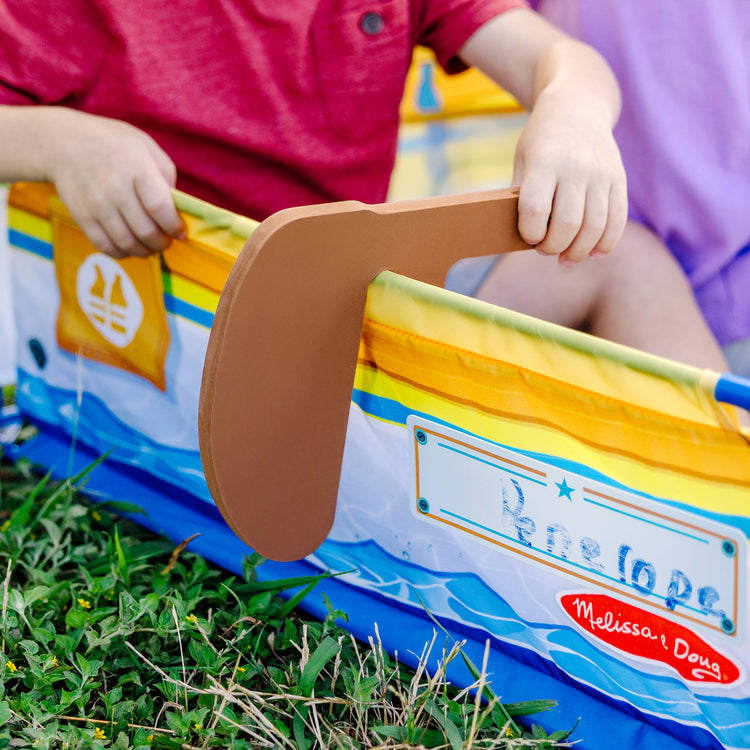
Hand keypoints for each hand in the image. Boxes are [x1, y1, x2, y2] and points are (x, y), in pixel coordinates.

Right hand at [46, 109, 185, 257]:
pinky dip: (122, 253)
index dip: (174, 226)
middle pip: (146, 231)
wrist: (65, 142)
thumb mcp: (146, 148)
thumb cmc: (114, 145)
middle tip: (166, 241)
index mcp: (137, 168)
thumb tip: (175, 209)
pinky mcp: (82, 216)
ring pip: (127, 243)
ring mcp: (97, 204)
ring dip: (145, 252)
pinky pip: (106, 246)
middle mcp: (116, 188)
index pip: (159, 207)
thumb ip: (165, 177)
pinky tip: (130, 247)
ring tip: (150, 247)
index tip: (180, 231)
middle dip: (162, 243)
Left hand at [514, 89, 627, 264]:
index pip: (535, 209)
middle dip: (553, 246)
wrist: (577, 107)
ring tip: (566, 259)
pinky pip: (617, 220)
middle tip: (545, 249)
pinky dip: (606, 243)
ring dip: (578, 251)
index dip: (530, 233)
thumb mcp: (522, 160)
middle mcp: (576, 167)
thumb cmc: (541, 142)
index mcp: (545, 161)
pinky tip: (593, 253)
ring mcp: (601, 173)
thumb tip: (521, 239)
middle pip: (568, 223)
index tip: (529, 237)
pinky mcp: (619, 179)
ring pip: (594, 227)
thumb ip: (520, 196)